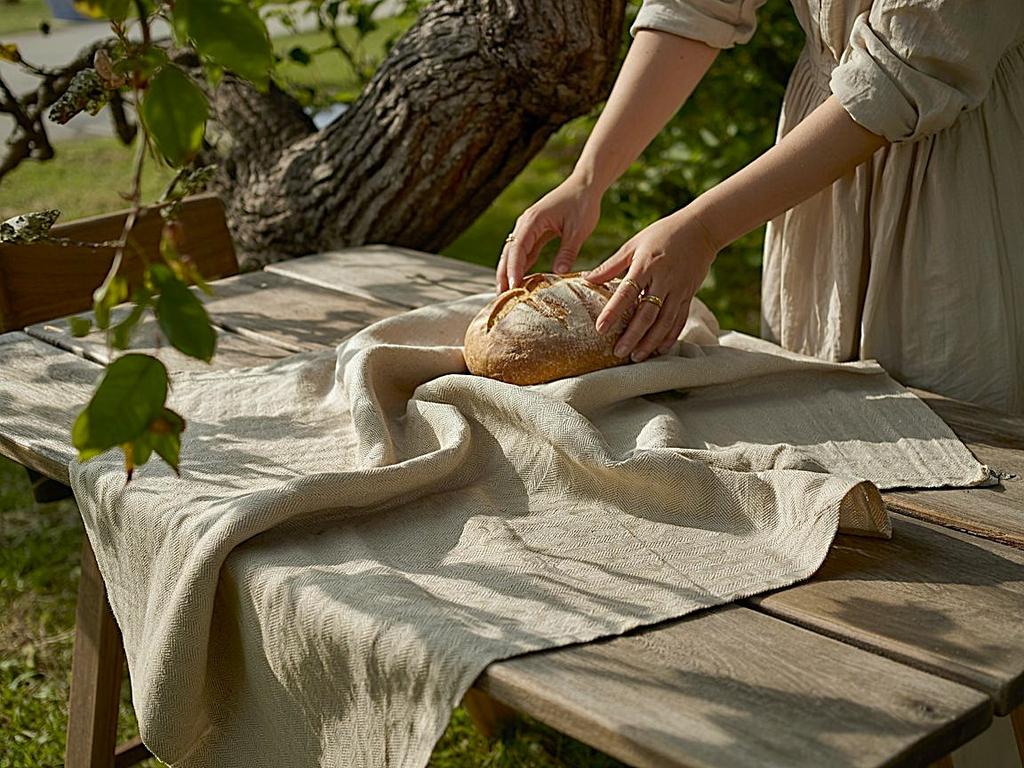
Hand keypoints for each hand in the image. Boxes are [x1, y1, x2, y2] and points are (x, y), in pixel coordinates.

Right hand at [496, 174, 600, 291]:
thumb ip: (567, 251)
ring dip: (509, 272)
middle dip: (503, 275)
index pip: (517, 248)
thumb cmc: (583, 204)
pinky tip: (520, 282)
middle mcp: (525, 224)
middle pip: (509, 252)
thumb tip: (559, 274)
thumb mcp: (578, 230)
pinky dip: (521, 266)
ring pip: (514, 253)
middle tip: (501, 298)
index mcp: (533, 220)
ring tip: (507, 295)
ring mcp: (529, 228)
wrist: (585, 185)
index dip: (513, 269)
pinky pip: (525, 252)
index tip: (513, 287)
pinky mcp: (535, 232)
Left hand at [585, 209, 717, 361]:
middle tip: (618, 352)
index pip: (627, 292)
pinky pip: (679, 319)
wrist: (701, 229)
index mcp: (646, 265)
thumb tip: (586, 279)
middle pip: (647, 313)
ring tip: (637, 356)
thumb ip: (611, 265)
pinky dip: (670, 336)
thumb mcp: (634, 244)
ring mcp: (679, 289)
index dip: (614, 311)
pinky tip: (659, 349)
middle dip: (633, 335)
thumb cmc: (662, 234)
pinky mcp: (689, 295)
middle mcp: (664, 280)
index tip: (601, 328)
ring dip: (651, 341)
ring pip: (665, 321)